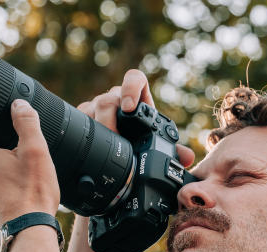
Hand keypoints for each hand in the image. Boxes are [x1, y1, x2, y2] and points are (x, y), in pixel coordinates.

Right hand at [76, 68, 194, 167]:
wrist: (120, 143)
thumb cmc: (140, 138)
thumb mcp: (155, 142)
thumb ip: (171, 149)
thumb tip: (186, 157)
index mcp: (138, 99)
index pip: (135, 79)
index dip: (131, 87)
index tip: (129, 107)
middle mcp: (116, 99)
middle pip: (108, 99)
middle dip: (109, 119)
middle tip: (115, 138)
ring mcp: (97, 106)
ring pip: (91, 108)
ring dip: (97, 128)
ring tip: (102, 146)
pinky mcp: (84, 117)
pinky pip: (80, 119)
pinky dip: (84, 133)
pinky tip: (87, 145)